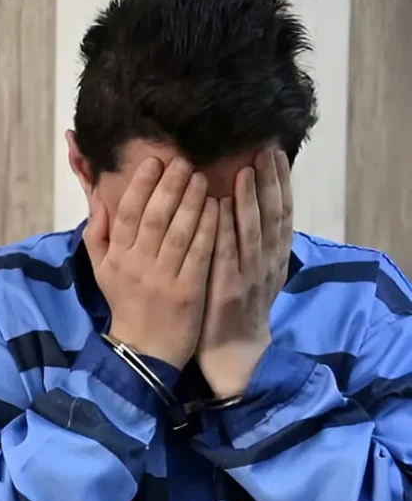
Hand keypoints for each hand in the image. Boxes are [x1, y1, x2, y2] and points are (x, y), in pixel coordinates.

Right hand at [85, 157, 218, 368]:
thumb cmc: (125, 302)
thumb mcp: (101, 270)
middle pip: (154, 217)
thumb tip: (96, 197)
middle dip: (170, 186)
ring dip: (192, 202)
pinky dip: (209, 229)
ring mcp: (164, 278)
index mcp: (116, 257)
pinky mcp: (188, 291)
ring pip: (179, 232)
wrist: (145, 349)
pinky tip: (219, 208)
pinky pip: (200, 254)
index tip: (155, 162)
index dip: (141, 186)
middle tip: (185, 162)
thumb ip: (98, 234)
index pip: (127, 214)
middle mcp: (137, 265)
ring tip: (203, 178)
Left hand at [196, 150, 292, 397]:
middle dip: (270, 182)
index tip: (275, 151)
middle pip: (273, 216)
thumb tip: (248, 201)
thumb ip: (252, 239)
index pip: (282, 212)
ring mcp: (248, 277)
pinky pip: (225, 257)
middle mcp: (266, 263)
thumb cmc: (236, 305)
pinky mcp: (227, 291)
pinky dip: (224, 232)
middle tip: (263, 149)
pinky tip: (217, 209)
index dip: (280, 182)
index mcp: (274, 256)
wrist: (233, 351)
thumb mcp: (254, 270)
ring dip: (250, 201)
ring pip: (253, 233)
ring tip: (244, 171)